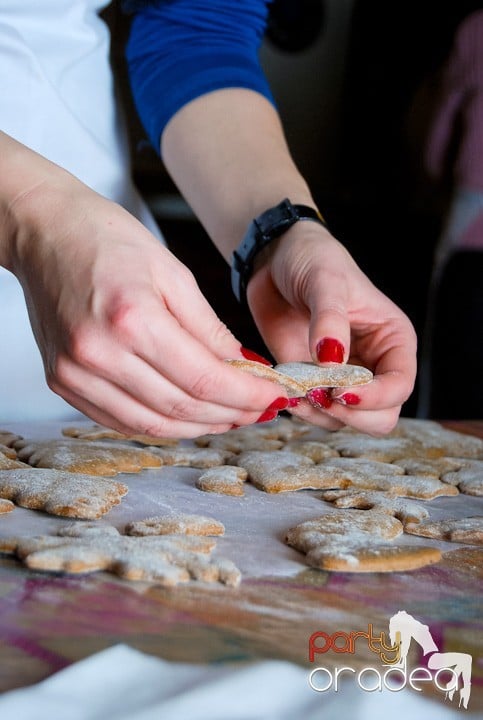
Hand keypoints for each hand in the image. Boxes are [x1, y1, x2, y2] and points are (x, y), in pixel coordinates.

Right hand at [9, 177, 286, 436]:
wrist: (45, 233)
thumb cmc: (107, 240)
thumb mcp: (172, 274)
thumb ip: (209, 330)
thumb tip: (245, 370)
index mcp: (132, 318)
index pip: (203, 379)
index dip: (245, 396)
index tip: (273, 398)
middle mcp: (99, 353)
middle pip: (180, 408)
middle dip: (230, 415)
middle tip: (259, 411)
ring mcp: (75, 373)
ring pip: (151, 425)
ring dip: (198, 427)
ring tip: (230, 417)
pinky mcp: (62, 381)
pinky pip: (121, 421)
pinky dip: (160, 425)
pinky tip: (187, 416)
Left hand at [246, 222, 417, 434]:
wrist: (275, 263)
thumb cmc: (312, 261)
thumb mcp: (326, 281)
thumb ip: (330, 320)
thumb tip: (331, 361)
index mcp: (393, 340)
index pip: (400, 385)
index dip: (376, 397)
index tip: (340, 391)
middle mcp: (375, 365)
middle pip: (382, 416)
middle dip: (353, 414)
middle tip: (319, 394)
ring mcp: (345, 379)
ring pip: (349, 421)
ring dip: (323, 414)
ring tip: (299, 389)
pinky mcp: (315, 384)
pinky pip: (318, 415)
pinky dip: (304, 411)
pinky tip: (290, 391)